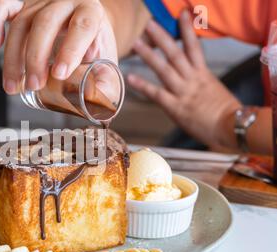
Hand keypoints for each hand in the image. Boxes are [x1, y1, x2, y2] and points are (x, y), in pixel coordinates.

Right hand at [0, 0, 117, 93]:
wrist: (84, 26)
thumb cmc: (94, 47)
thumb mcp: (107, 64)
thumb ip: (106, 84)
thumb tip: (98, 102)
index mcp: (91, 12)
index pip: (82, 26)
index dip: (70, 50)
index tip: (59, 73)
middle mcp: (66, 1)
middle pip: (46, 23)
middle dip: (36, 57)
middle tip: (34, 85)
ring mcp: (41, 1)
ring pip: (22, 22)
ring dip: (13, 56)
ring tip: (13, 86)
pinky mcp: (22, 3)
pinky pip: (3, 4)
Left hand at [127, 11, 241, 149]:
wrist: (231, 127)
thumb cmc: (225, 113)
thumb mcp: (214, 91)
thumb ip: (200, 82)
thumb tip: (191, 79)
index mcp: (203, 74)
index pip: (194, 47)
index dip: (187, 30)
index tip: (182, 14)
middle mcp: (192, 79)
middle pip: (175, 53)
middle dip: (162, 37)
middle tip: (149, 24)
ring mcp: (183, 92)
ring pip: (164, 69)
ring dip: (149, 55)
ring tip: (136, 43)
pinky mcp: (175, 107)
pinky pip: (156, 94)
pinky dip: (143, 85)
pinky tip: (130, 77)